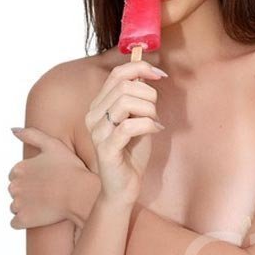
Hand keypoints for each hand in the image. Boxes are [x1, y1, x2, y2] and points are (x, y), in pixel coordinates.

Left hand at [8, 126, 87, 228]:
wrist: (81, 194)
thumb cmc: (70, 168)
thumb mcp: (53, 144)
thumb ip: (31, 135)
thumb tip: (12, 130)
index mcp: (18, 168)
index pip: (16, 175)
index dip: (32, 177)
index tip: (46, 179)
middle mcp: (14, 186)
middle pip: (15, 190)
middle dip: (28, 192)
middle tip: (48, 191)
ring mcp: (18, 204)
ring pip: (16, 206)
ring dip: (27, 206)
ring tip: (46, 204)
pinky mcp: (23, 220)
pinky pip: (16, 222)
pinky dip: (25, 220)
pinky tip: (40, 215)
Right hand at [85, 61, 166, 205]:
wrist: (124, 187)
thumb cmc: (132, 151)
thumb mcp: (137, 118)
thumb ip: (138, 96)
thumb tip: (146, 71)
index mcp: (99, 105)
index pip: (117, 74)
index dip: (140, 67)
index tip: (160, 75)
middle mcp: (94, 115)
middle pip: (124, 86)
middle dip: (148, 94)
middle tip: (156, 110)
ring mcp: (98, 132)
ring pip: (125, 102)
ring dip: (149, 110)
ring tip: (154, 122)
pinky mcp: (106, 149)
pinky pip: (129, 126)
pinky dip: (148, 124)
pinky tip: (155, 130)